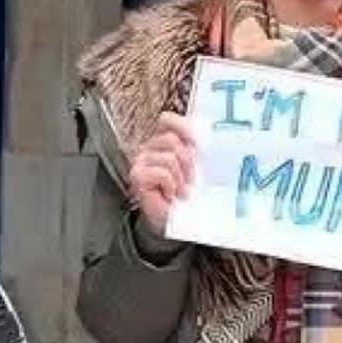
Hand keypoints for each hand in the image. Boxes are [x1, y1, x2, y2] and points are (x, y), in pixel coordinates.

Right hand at [127, 111, 196, 236]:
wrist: (175, 222)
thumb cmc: (186, 196)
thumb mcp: (196, 168)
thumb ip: (196, 150)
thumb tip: (204, 138)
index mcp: (163, 143)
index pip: (167, 120)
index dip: (182, 126)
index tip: (196, 142)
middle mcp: (149, 149)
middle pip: (171, 139)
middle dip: (187, 161)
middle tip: (191, 180)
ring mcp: (141, 162)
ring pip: (168, 157)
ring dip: (180, 179)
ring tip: (180, 191)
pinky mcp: (137, 176)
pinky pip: (162, 173)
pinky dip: (171, 186)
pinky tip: (170, 195)